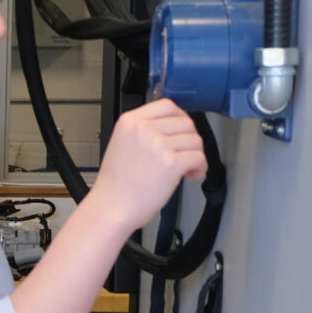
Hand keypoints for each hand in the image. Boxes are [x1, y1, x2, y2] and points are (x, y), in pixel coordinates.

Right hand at [91, 100, 207, 239]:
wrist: (111, 207)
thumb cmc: (115, 185)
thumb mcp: (121, 143)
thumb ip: (143, 130)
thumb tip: (172, 128)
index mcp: (130, 121)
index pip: (167, 105)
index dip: (180, 118)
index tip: (181, 131)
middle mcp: (144, 129)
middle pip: (185, 122)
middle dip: (189, 139)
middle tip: (183, 153)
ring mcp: (158, 145)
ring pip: (195, 140)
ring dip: (195, 154)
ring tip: (185, 168)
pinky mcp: (171, 163)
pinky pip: (199, 157)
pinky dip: (200, 167)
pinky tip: (190, 175)